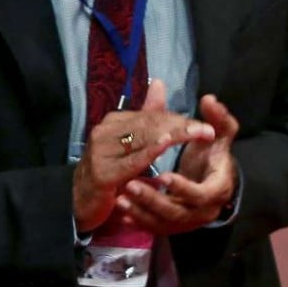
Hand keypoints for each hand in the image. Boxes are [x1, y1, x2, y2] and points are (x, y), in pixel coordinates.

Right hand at [72, 79, 214, 232]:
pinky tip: (165, 145)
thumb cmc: (109, 171)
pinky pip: (131, 161)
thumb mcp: (130, 143)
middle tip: (206, 130)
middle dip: (181, 127)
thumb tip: (159, 83)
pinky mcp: (102, 173)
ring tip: (195, 134)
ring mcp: (101, 151)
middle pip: (150, 125)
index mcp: (114, 122)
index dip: (179, 119)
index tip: (204, 124)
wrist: (81, 203)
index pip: (152, 116)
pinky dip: (149, 152)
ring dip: (173, 136)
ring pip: (143, 139)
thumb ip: (147, 115)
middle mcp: (106, 132)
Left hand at [116, 94, 239, 234]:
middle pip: (177, 212)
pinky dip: (138, 220)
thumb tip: (209, 98)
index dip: (182, 187)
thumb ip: (218, 118)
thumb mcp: (220, 136)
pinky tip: (122, 212)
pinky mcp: (173, 227)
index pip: (201, 194)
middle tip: (129, 184)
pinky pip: (154, 228)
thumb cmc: (214, 155)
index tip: (162, 175)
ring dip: (140, 211)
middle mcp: (204, 211)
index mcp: (218, 188)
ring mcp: (187, 222)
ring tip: (120, 198)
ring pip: (162, 223)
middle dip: (152, 199)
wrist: (214, 181)